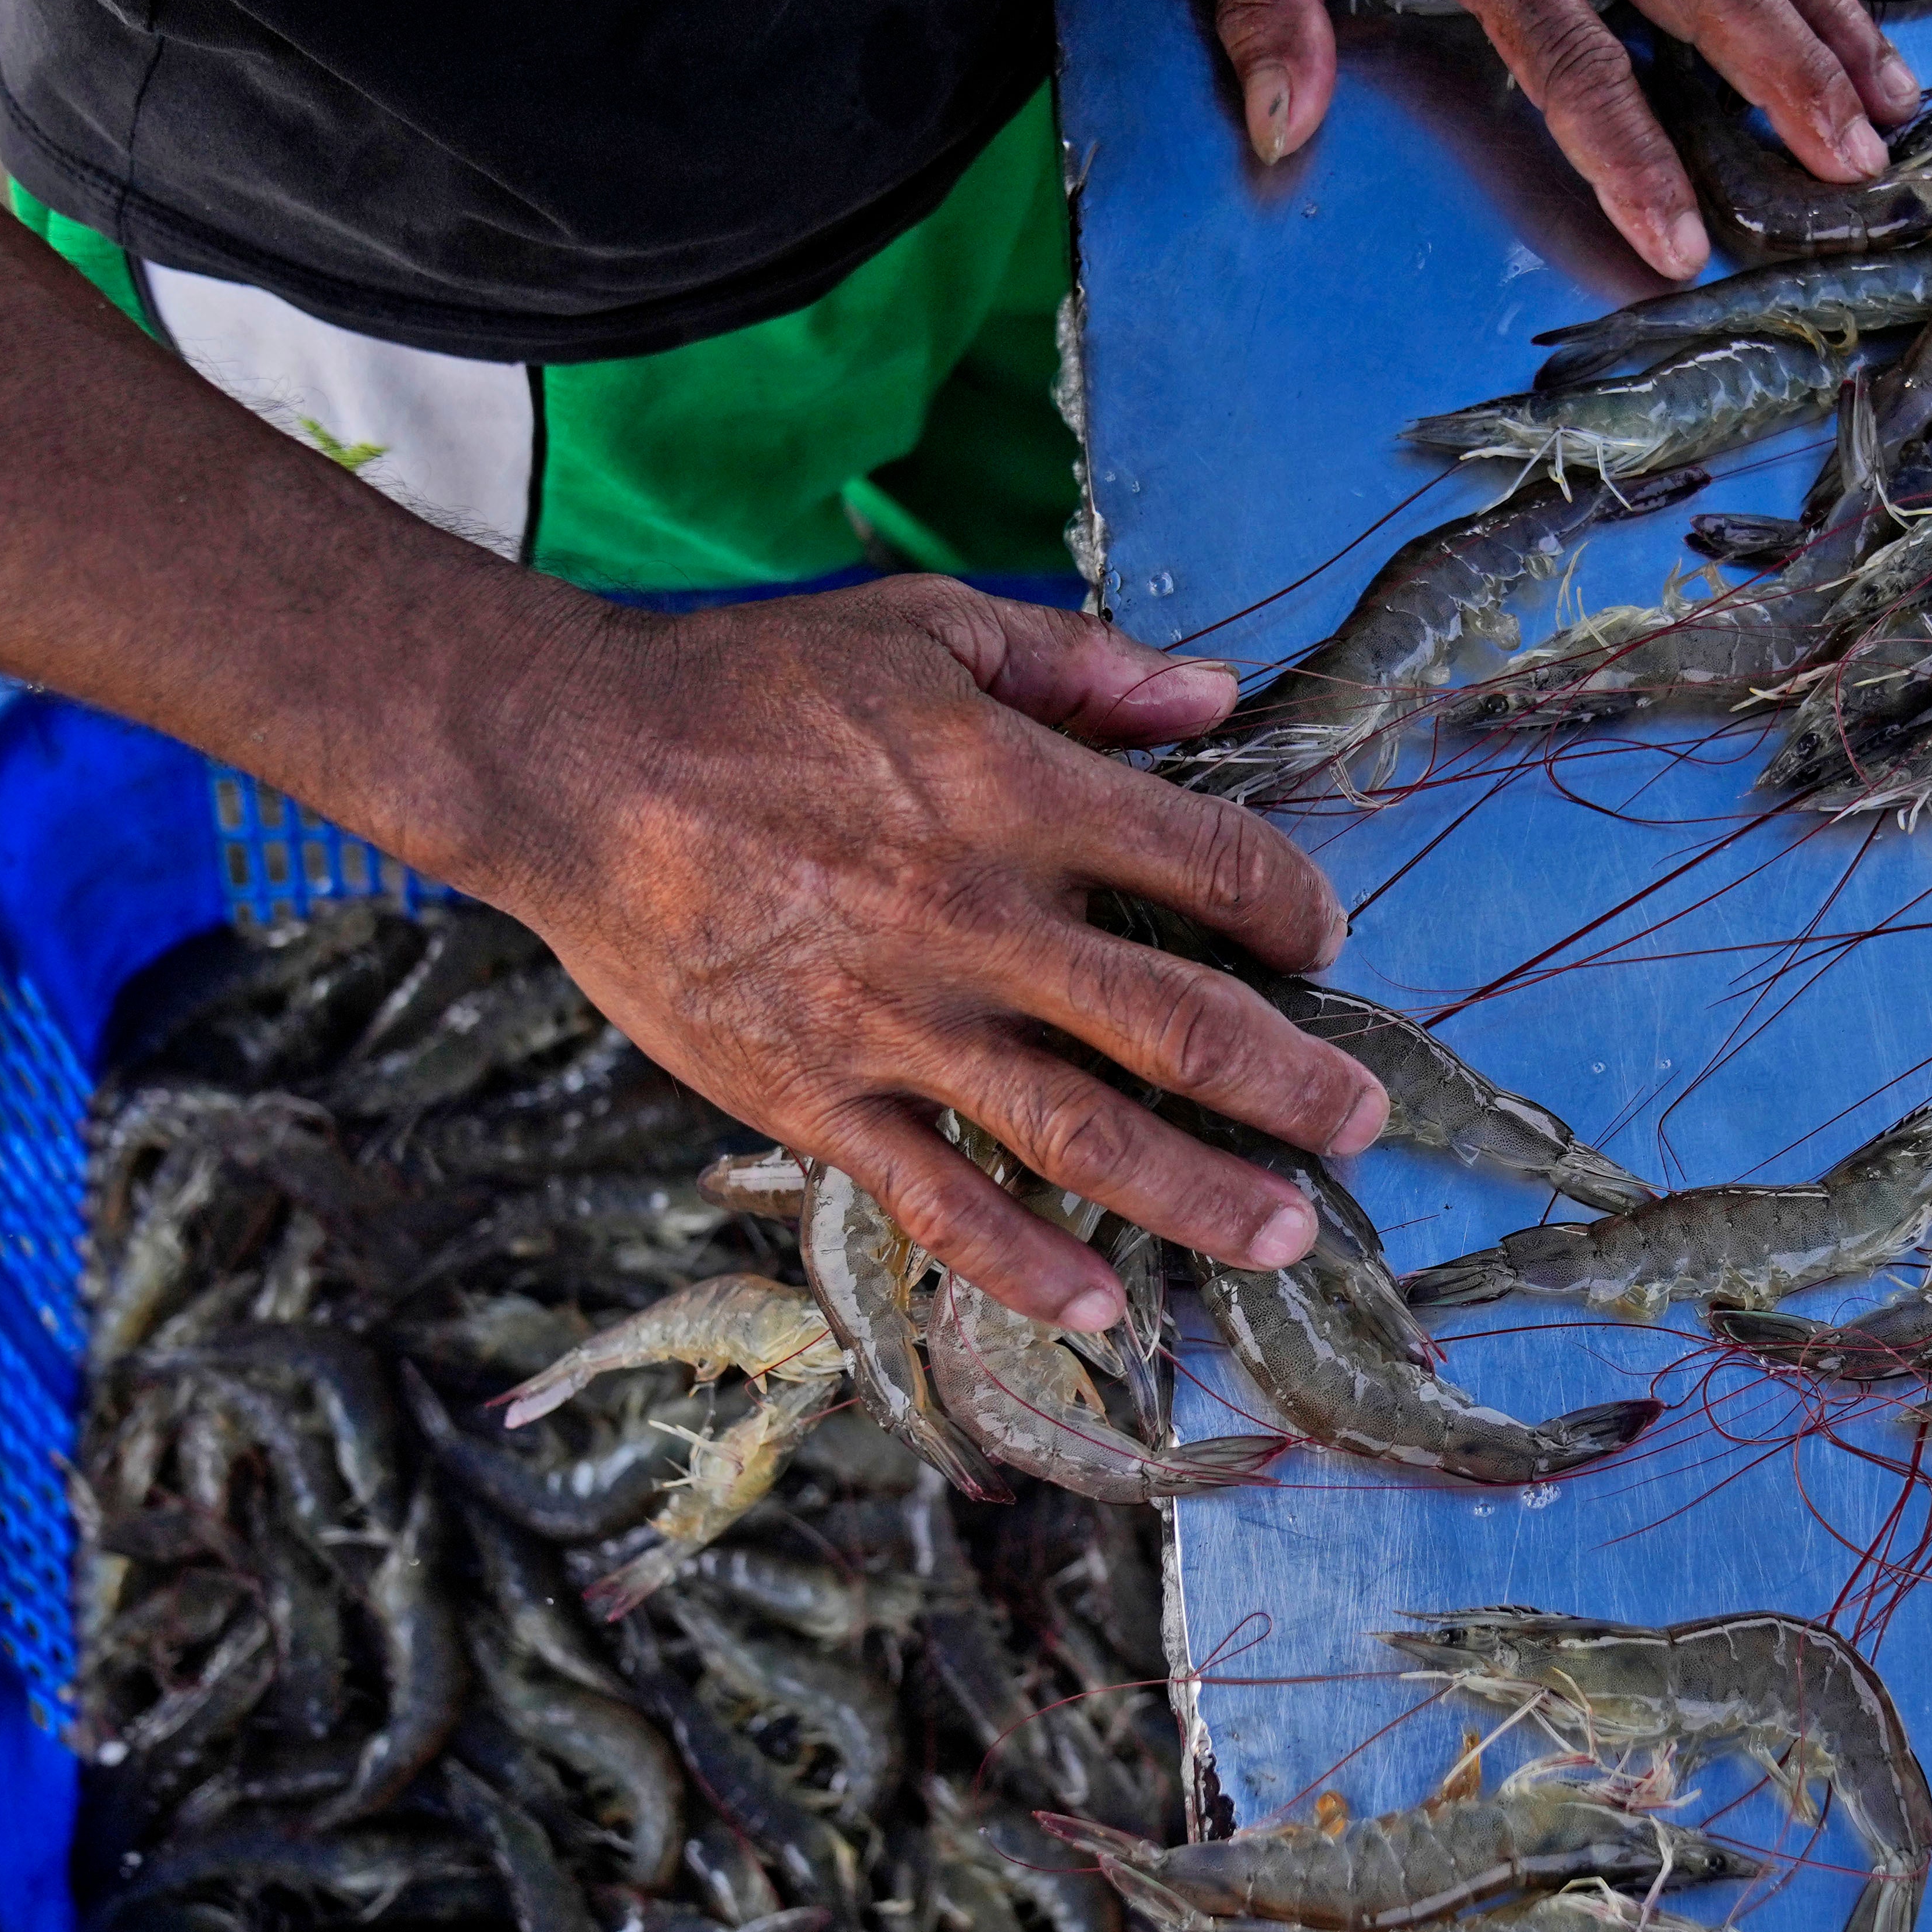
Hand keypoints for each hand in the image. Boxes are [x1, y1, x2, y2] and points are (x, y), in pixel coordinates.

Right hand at [441, 580, 1390, 1331]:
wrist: (567, 761)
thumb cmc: (754, 684)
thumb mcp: (929, 627)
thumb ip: (1082, 665)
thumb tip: (1218, 696)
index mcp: (1013, 794)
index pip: (1209, 867)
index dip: (1292, 908)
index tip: (1321, 940)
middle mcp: (973, 920)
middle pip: (1178, 1025)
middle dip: (1292, 1084)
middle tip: (1364, 1122)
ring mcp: (893, 1022)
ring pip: (1083, 1133)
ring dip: (1200, 1193)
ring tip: (1288, 1233)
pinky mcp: (812, 1096)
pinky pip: (938, 1200)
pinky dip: (1025, 1263)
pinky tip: (1102, 1304)